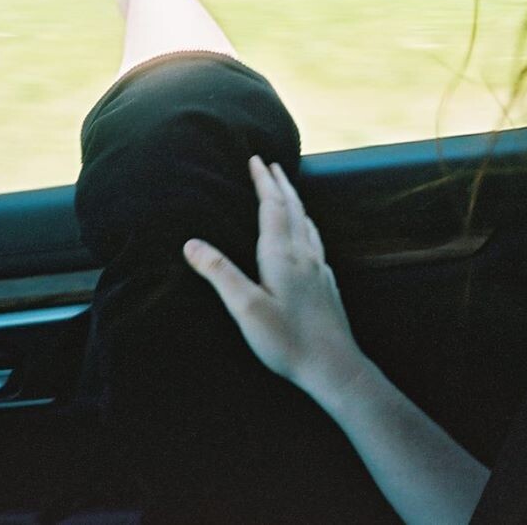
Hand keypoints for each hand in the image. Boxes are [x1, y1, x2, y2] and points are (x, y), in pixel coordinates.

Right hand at [184, 155, 362, 391]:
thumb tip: (191, 243)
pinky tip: (306, 236)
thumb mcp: (246, 309)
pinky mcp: (327, 284)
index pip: (272, 207)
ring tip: (287, 191)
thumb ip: (220, 274)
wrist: (335, 367)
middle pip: (293, 208)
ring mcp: (319, 269)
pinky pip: (315, 241)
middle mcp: (304, 255)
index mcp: (282, 255)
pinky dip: (306, 224)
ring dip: (295, 201)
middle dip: (280, 184)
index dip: (263, 182)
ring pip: (307, 223)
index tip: (256, 159)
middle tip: (270, 164)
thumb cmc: (288, 341)